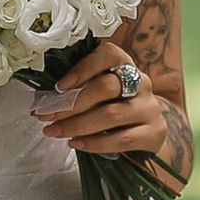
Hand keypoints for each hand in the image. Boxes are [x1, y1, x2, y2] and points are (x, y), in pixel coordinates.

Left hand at [33, 37, 186, 182]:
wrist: (148, 133)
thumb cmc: (115, 108)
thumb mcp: (101, 94)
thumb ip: (80, 90)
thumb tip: (44, 101)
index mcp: (125, 66)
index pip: (108, 55)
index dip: (83, 68)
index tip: (58, 87)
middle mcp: (142, 83)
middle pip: (106, 87)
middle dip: (71, 104)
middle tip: (47, 116)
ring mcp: (150, 108)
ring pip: (111, 114)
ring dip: (77, 125)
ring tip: (54, 132)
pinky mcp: (155, 132)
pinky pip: (122, 139)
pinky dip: (95, 143)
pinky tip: (76, 144)